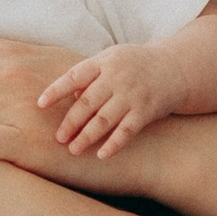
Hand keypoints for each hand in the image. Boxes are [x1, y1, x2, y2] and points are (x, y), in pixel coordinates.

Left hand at [39, 44, 176, 161]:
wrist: (176, 67)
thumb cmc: (136, 65)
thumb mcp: (112, 60)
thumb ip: (90, 76)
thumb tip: (68, 96)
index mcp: (104, 62)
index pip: (74, 76)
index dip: (56, 90)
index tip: (40, 105)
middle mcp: (117, 77)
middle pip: (87, 103)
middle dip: (70, 122)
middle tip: (59, 138)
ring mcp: (132, 95)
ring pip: (103, 120)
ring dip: (86, 137)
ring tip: (73, 149)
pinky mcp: (146, 111)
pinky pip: (126, 131)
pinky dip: (113, 144)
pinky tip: (101, 155)